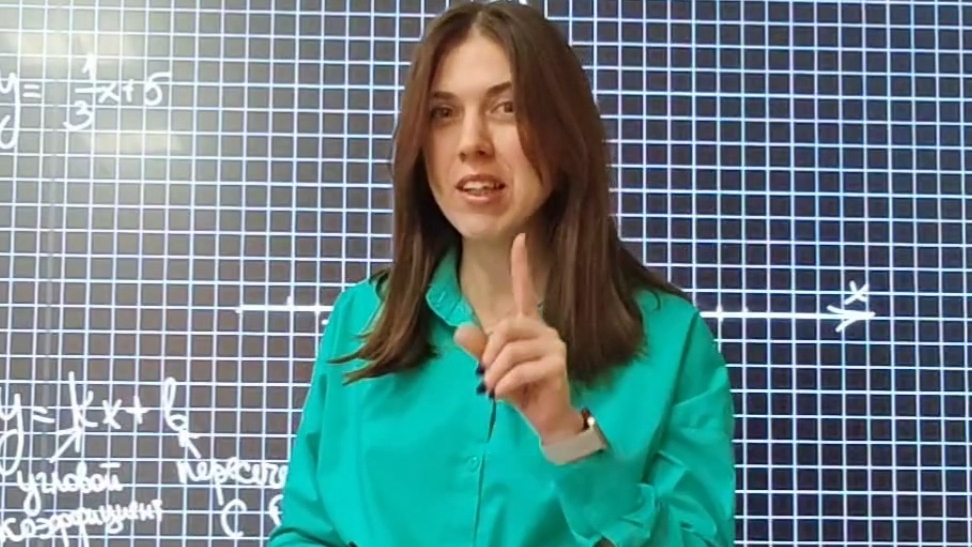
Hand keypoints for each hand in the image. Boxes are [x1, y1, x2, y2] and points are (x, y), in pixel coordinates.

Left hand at [454, 233, 583, 441]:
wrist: (545, 417)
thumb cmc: (521, 389)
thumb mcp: (492, 369)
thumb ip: (477, 349)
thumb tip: (460, 331)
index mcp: (528, 324)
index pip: (524, 288)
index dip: (521, 263)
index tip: (520, 237)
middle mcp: (543, 329)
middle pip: (507, 326)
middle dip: (489, 352)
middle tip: (483, 375)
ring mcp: (554, 345)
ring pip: (511, 349)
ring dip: (494, 373)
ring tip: (492, 389)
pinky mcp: (558, 363)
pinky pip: (521, 368)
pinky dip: (505, 384)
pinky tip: (501, 394)